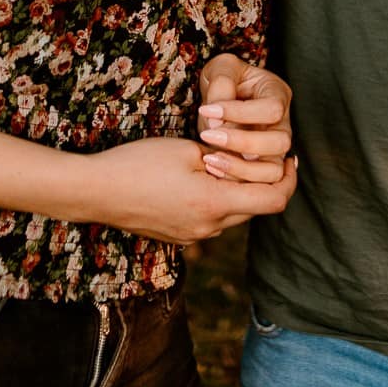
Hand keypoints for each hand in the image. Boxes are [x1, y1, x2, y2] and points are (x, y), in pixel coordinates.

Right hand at [86, 136, 295, 245]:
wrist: (96, 192)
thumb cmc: (140, 163)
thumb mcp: (189, 150)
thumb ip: (226, 159)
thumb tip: (248, 162)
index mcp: (216, 204)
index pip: (274, 201)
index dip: (289, 180)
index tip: (291, 159)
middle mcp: (210, 228)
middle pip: (255, 208)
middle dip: (262, 181)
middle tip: (257, 152)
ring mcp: (193, 236)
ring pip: (232, 213)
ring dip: (237, 190)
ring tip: (222, 161)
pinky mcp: (179, 236)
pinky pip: (211, 219)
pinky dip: (216, 199)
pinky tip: (199, 177)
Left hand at [197, 54, 292, 183]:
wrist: (221, 95)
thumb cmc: (225, 78)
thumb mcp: (221, 68)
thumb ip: (222, 86)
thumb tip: (218, 124)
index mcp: (278, 94)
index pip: (271, 109)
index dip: (239, 112)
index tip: (207, 109)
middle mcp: (283, 123)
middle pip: (280, 142)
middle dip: (242, 142)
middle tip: (208, 135)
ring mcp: (275, 147)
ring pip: (274, 169)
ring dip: (241, 167)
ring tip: (210, 158)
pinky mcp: (262, 165)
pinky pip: (258, 181)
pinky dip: (236, 178)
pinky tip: (214, 168)